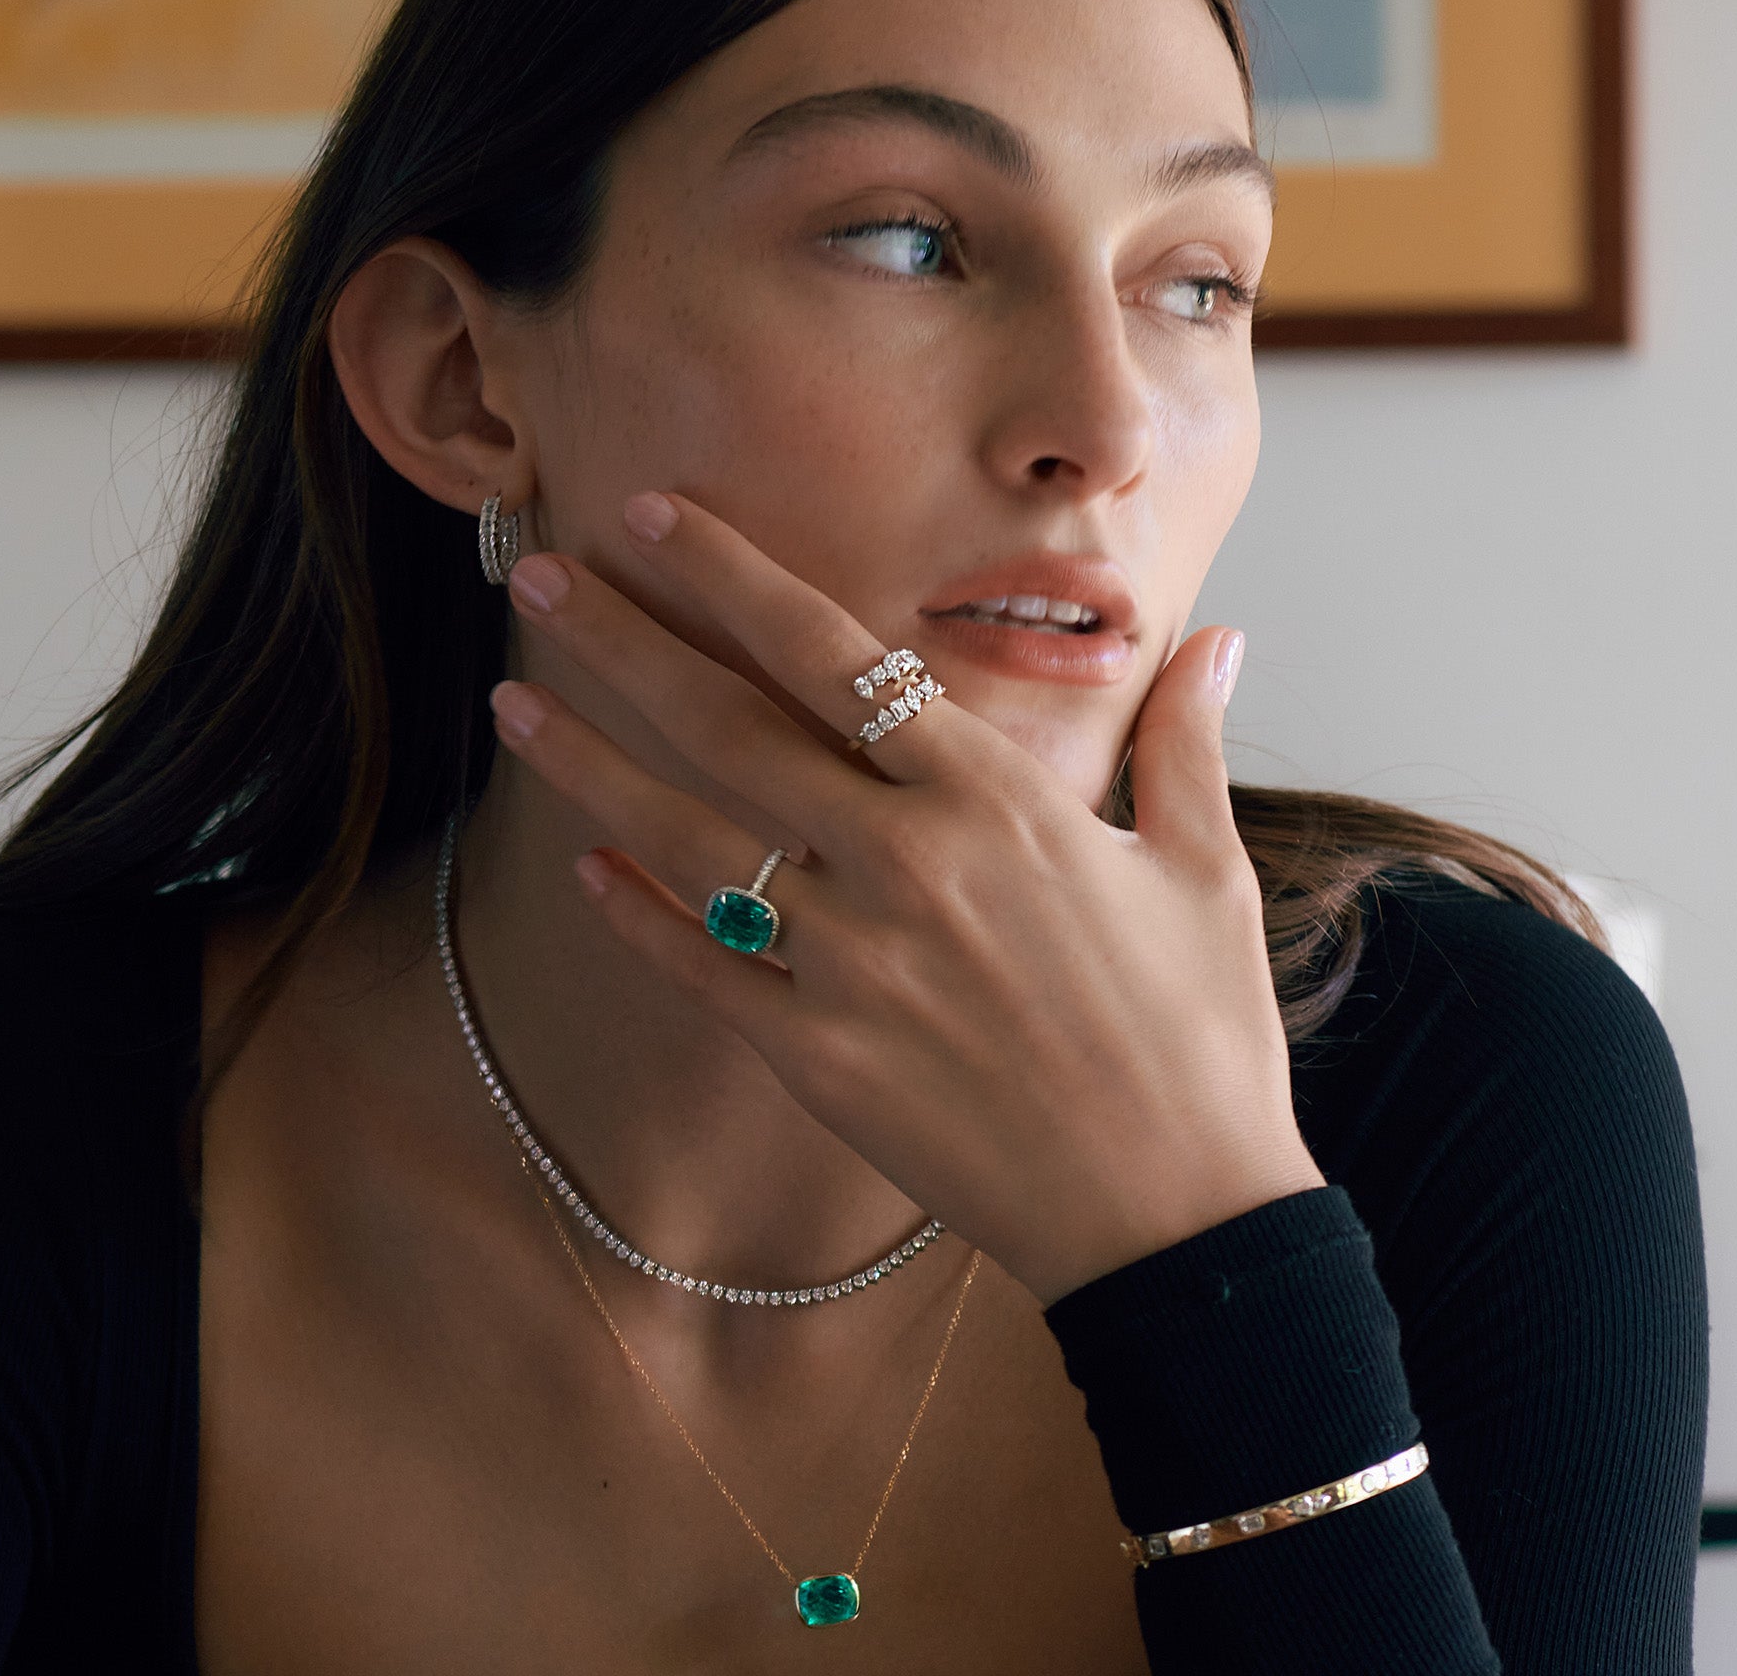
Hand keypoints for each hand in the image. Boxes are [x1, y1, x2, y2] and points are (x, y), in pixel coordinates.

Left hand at [491, 491, 1323, 1305]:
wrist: (1177, 1221)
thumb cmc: (1200, 1038)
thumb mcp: (1206, 871)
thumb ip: (1183, 742)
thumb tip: (1223, 637)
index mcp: (999, 801)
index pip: (839, 656)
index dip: (735, 577)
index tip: (657, 515)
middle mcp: (907, 865)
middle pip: (732, 727)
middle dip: (625, 642)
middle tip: (542, 575)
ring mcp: (850, 965)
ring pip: (689, 839)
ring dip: (591, 765)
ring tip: (513, 702)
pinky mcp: (817, 1059)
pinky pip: (702, 969)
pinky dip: (635, 916)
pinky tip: (582, 867)